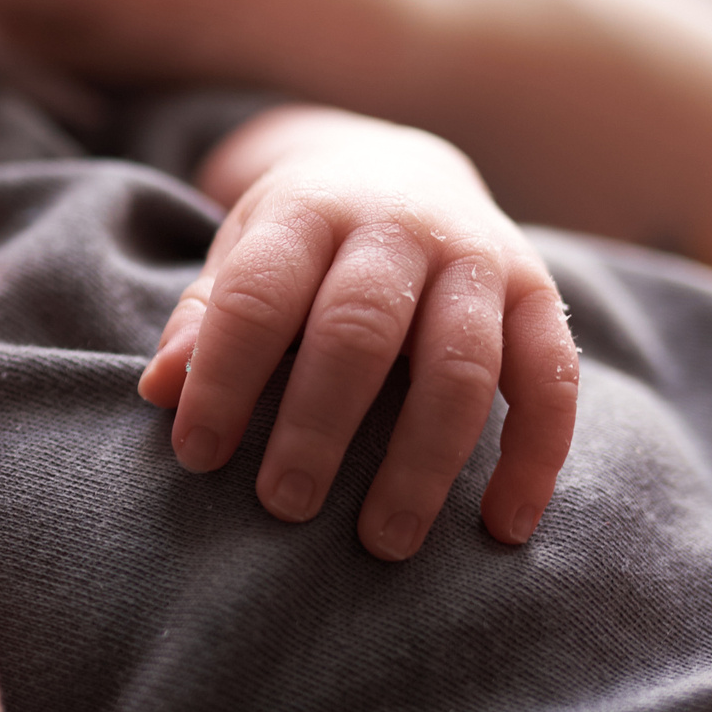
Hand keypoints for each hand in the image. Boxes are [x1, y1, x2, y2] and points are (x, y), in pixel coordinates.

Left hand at [136, 107, 577, 560]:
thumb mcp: (242, 253)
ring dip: (422, 461)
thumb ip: (206, 318)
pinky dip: (532, 459)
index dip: (223, 379)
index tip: (197, 456)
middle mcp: (401, 227)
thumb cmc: (300, 241)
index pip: (258, 298)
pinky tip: (501, 527)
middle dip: (318, 426)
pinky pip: (552, 383)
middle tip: (282, 506)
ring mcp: (481, 259)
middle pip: (360, 332)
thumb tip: (158, 391)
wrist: (400, 171)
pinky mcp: (541, 295)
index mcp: (309, 211)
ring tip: (383, 541)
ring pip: (461, 366)